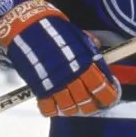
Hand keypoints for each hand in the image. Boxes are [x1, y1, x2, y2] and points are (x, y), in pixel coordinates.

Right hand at [0, 0, 120, 116]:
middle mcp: (73, 76)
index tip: (109, 98)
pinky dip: (51, 110)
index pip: (101, 85)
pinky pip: (48, 107)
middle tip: (91, 106)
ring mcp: (56, 84)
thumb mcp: (74, 33)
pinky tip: (53, 106)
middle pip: (86, 101)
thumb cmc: (52, 27)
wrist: (26, 26)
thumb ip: (87, 43)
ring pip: (69, 108)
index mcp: (85, 62)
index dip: (108, 95)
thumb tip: (97, 45)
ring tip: (72, 106)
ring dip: (72, 109)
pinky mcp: (40, 87)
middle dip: (90, 107)